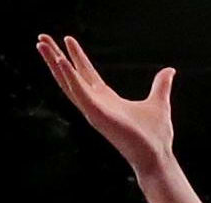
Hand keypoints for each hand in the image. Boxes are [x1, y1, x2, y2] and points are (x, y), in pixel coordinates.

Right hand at [38, 35, 175, 176]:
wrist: (156, 156)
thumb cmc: (155, 135)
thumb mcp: (159, 101)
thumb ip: (160, 85)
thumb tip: (169, 71)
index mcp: (106, 98)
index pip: (85, 72)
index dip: (76, 56)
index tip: (67, 38)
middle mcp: (95, 103)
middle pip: (70, 75)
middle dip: (55, 56)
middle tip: (41, 38)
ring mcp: (93, 109)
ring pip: (67, 82)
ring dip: (54, 63)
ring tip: (41, 44)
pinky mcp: (96, 115)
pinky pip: (79, 93)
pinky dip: (69, 77)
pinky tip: (61, 61)